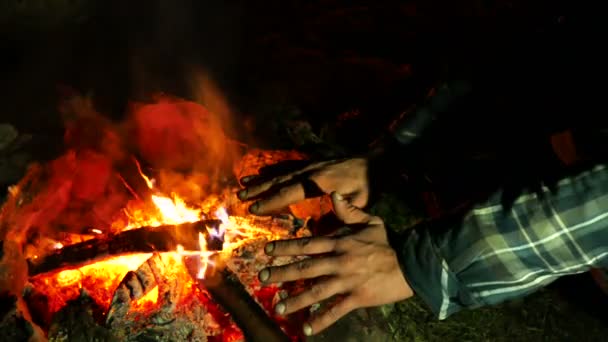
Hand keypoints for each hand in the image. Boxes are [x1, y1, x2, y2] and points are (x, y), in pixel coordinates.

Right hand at [238, 158, 369, 214]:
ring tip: (242, 183)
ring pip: (281, 173)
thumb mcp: (358, 202)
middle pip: (279, 181)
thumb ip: (337, 212)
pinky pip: (288, 167)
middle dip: (258, 189)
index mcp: (318, 182)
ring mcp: (310, 165)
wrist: (376, 162)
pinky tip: (263, 174)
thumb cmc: (368, 185)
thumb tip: (318, 227)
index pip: (289, 192)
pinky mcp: (313, 163)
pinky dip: (273, 171)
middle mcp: (310, 171)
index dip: (271, 201)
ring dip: (261, 179)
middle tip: (240, 196)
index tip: (254, 209)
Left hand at [258, 192, 412, 335]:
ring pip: (316, 291)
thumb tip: (333, 195)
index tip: (267, 251)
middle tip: (262, 278)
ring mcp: (347, 281)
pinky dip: (321, 320)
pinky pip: (336, 310)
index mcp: (340, 242)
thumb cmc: (390, 242)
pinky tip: (307, 329)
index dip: (286, 247)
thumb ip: (349, 210)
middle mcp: (339, 261)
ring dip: (295, 300)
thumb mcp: (370, 221)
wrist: (411, 263)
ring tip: (278, 307)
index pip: (307, 244)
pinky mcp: (358, 298)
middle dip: (281, 273)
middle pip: (305, 268)